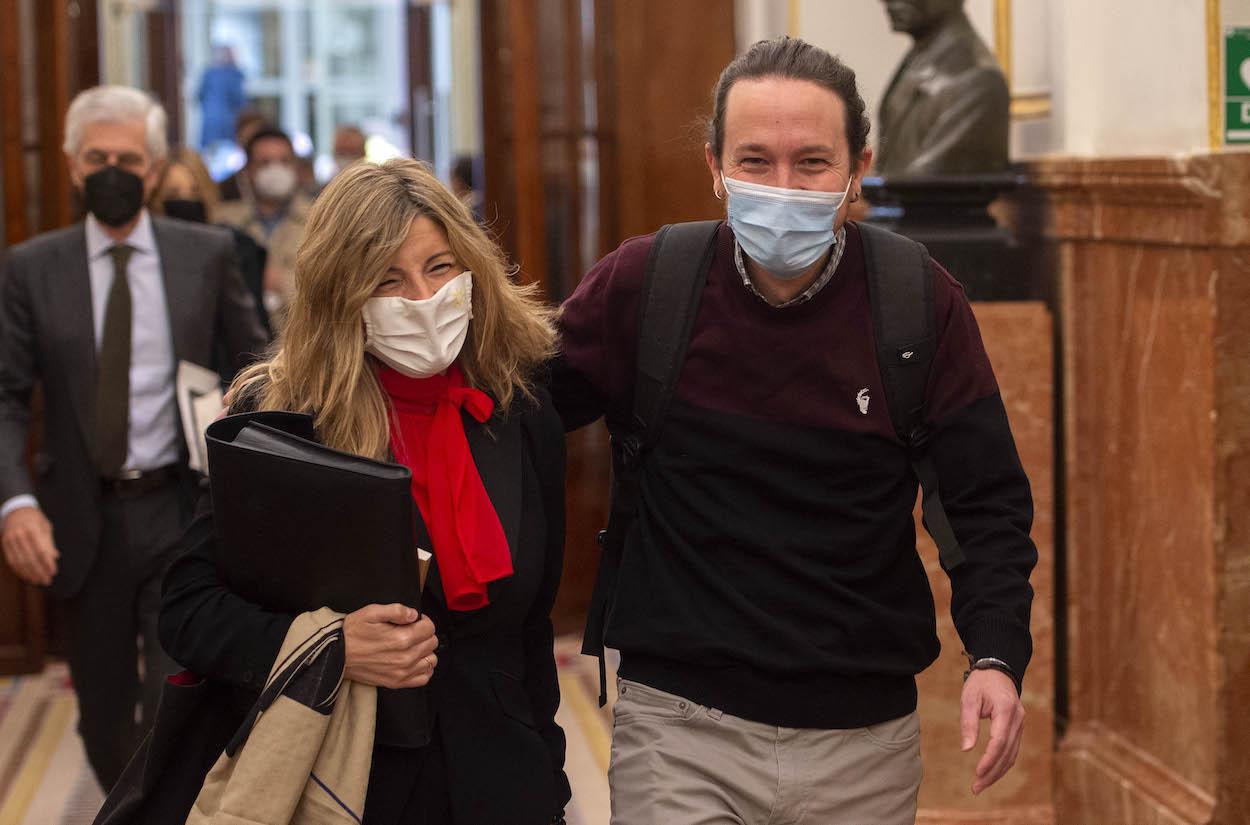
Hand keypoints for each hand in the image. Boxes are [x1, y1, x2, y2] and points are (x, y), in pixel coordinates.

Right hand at [1, 507, 58, 585]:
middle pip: (30, 557)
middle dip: (39, 571)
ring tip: (38, 581)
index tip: (54, 572)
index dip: (47, 562)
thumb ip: (49, 542)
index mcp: (32, 528)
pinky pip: (11, 560)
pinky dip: (19, 570)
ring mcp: (10, 539)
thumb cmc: (35, 519)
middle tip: (47, 580)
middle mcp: (20, 534)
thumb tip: (55, 556)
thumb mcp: (45, 526)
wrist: (16, 510)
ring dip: (30, 573)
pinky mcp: (5, 544)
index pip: (41, 549)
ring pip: (20, 561)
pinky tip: (27, 576)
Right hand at [342, 603, 437, 689]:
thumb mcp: (372, 612)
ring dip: (425, 651)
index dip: (423, 621)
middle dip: (424, 634)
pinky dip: (423, 669)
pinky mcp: (396, 683)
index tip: (413, 621)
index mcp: (402, 638)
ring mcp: (402, 672)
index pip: (430, 628)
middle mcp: (405, 658)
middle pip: (432, 643)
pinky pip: (423, 678)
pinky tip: (414, 661)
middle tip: (411, 632)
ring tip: (412, 646)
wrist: (336, 655)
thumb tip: (414, 614)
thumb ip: (397, 610)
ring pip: (431, 660)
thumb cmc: (353, 632)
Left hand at [959, 668, 1024, 794]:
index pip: (999, 741)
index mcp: (1006, 710)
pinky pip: (1012, 750)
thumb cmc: (981, 683)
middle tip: (976, 788)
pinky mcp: (1018, 728)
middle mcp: (1018, 719)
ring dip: (997, 772)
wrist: (998, 670)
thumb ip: (968, 723)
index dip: (989, 759)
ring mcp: (1020, 725)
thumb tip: (966, 749)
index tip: (977, 773)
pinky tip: (991, 773)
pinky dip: (1002, 763)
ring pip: (1012, 755)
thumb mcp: (969, 698)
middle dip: (992, 772)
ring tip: (980, 785)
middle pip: (1007, 753)